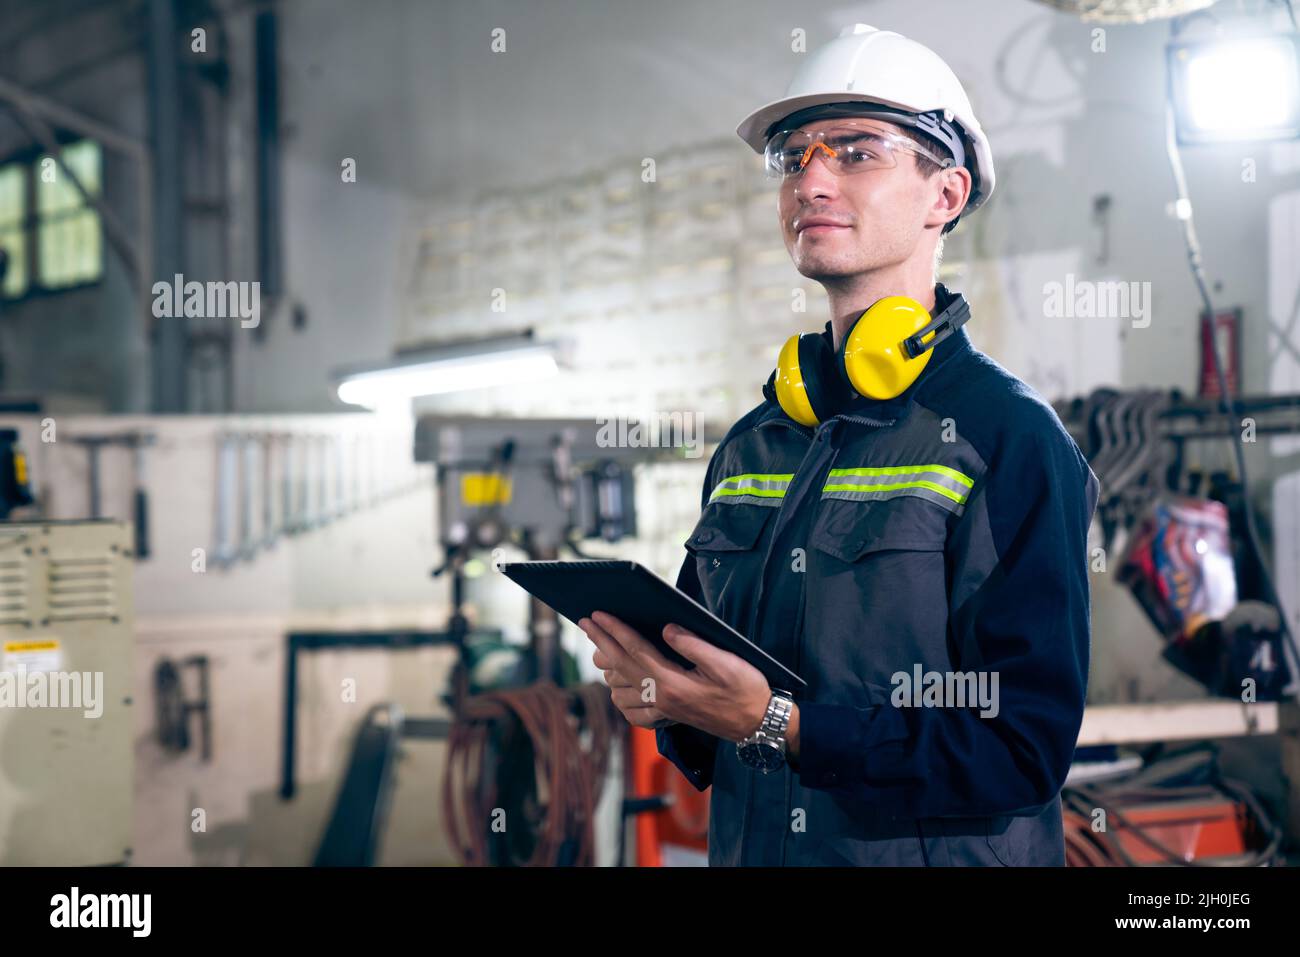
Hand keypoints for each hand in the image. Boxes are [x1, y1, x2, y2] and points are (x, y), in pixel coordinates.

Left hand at [579, 610, 770, 740]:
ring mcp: (663, 710)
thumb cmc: (746, 689)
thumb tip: (666, 628)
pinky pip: (634, 712)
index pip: (635, 650)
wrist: (758, 724)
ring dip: (608, 668)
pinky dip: (622, 698)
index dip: (614, 630)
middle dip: (601, 642)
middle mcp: (662, 698)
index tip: (597, 614)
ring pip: (621, 690)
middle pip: (621, 666)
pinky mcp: (668, 717)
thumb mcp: (725, 662)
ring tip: (600, 648)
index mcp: (672, 682)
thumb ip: (693, 645)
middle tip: (586, 622)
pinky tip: (620, 687)